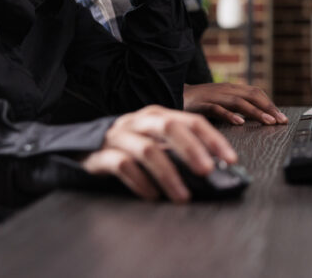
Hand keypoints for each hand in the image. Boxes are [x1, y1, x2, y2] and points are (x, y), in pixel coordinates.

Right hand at [80, 105, 235, 202]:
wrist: (80, 149)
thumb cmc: (128, 148)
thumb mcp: (155, 143)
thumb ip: (178, 152)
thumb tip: (214, 171)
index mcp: (158, 115)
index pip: (192, 121)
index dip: (213, 139)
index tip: (231, 160)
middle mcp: (139, 121)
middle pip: (170, 127)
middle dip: (192, 149)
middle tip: (208, 172)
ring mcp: (119, 136)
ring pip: (148, 150)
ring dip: (169, 174)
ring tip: (183, 197)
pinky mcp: (100, 155)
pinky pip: (123, 166)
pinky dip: (141, 183)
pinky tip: (153, 196)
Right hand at [183, 83, 288, 125]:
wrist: (172, 95)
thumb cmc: (198, 102)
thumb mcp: (221, 103)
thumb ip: (237, 109)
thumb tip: (256, 119)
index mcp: (231, 89)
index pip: (256, 93)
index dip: (270, 104)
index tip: (282, 118)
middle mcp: (225, 89)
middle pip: (252, 95)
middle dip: (268, 108)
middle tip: (280, 121)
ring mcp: (213, 95)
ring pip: (238, 101)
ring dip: (255, 112)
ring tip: (268, 122)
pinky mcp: (200, 104)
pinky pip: (217, 108)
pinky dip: (229, 114)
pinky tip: (239, 122)